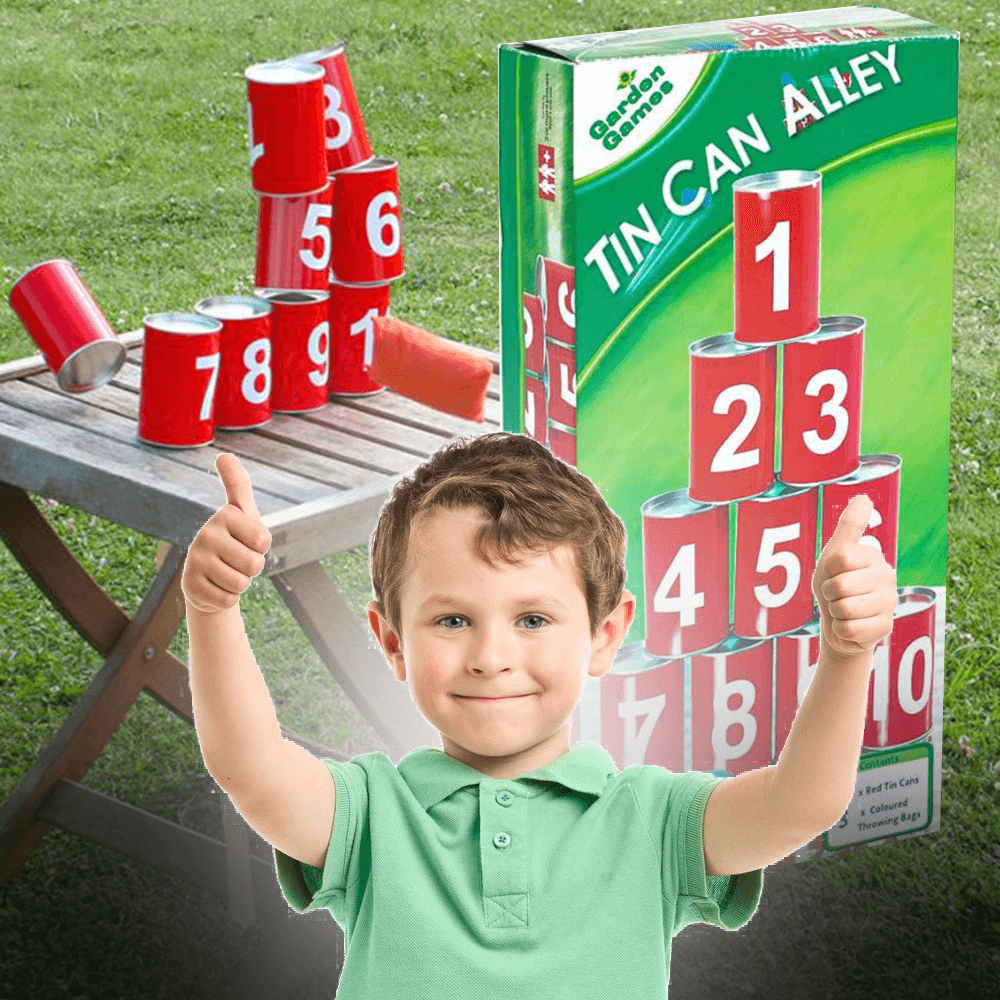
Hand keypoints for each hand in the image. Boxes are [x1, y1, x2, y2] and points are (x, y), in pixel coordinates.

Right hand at [181, 454, 270, 613]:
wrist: (209, 576)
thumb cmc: (235, 540)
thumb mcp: (242, 512)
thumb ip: (238, 483)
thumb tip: (223, 454)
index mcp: (224, 515)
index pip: (263, 538)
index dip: (263, 546)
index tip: (249, 540)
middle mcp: (205, 534)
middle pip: (254, 563)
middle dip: (253, 568)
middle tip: (238, 560)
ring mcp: (195, 560)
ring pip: (241, 583)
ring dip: (241, 583)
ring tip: (227, 572)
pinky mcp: (189, 586)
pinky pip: (228, 600)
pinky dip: (228, 598)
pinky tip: (216, 586)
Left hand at [812, 494, 896, 659]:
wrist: (838, 622)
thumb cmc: (834, 583)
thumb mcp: (835, 554)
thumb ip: (849, 527)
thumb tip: (863, 497)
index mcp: (872, 556)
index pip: (840, 559)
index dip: (827, 570)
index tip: (833, 573)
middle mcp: (886, 576)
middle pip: (839, 585)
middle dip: (828, 594)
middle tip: (836, 595)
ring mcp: (889, 603)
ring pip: (844, 608)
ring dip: (834, 612)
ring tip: (843, 609)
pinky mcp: (885, 627)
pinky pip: (848, 629)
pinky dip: (840, 629)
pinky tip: (850, 625)